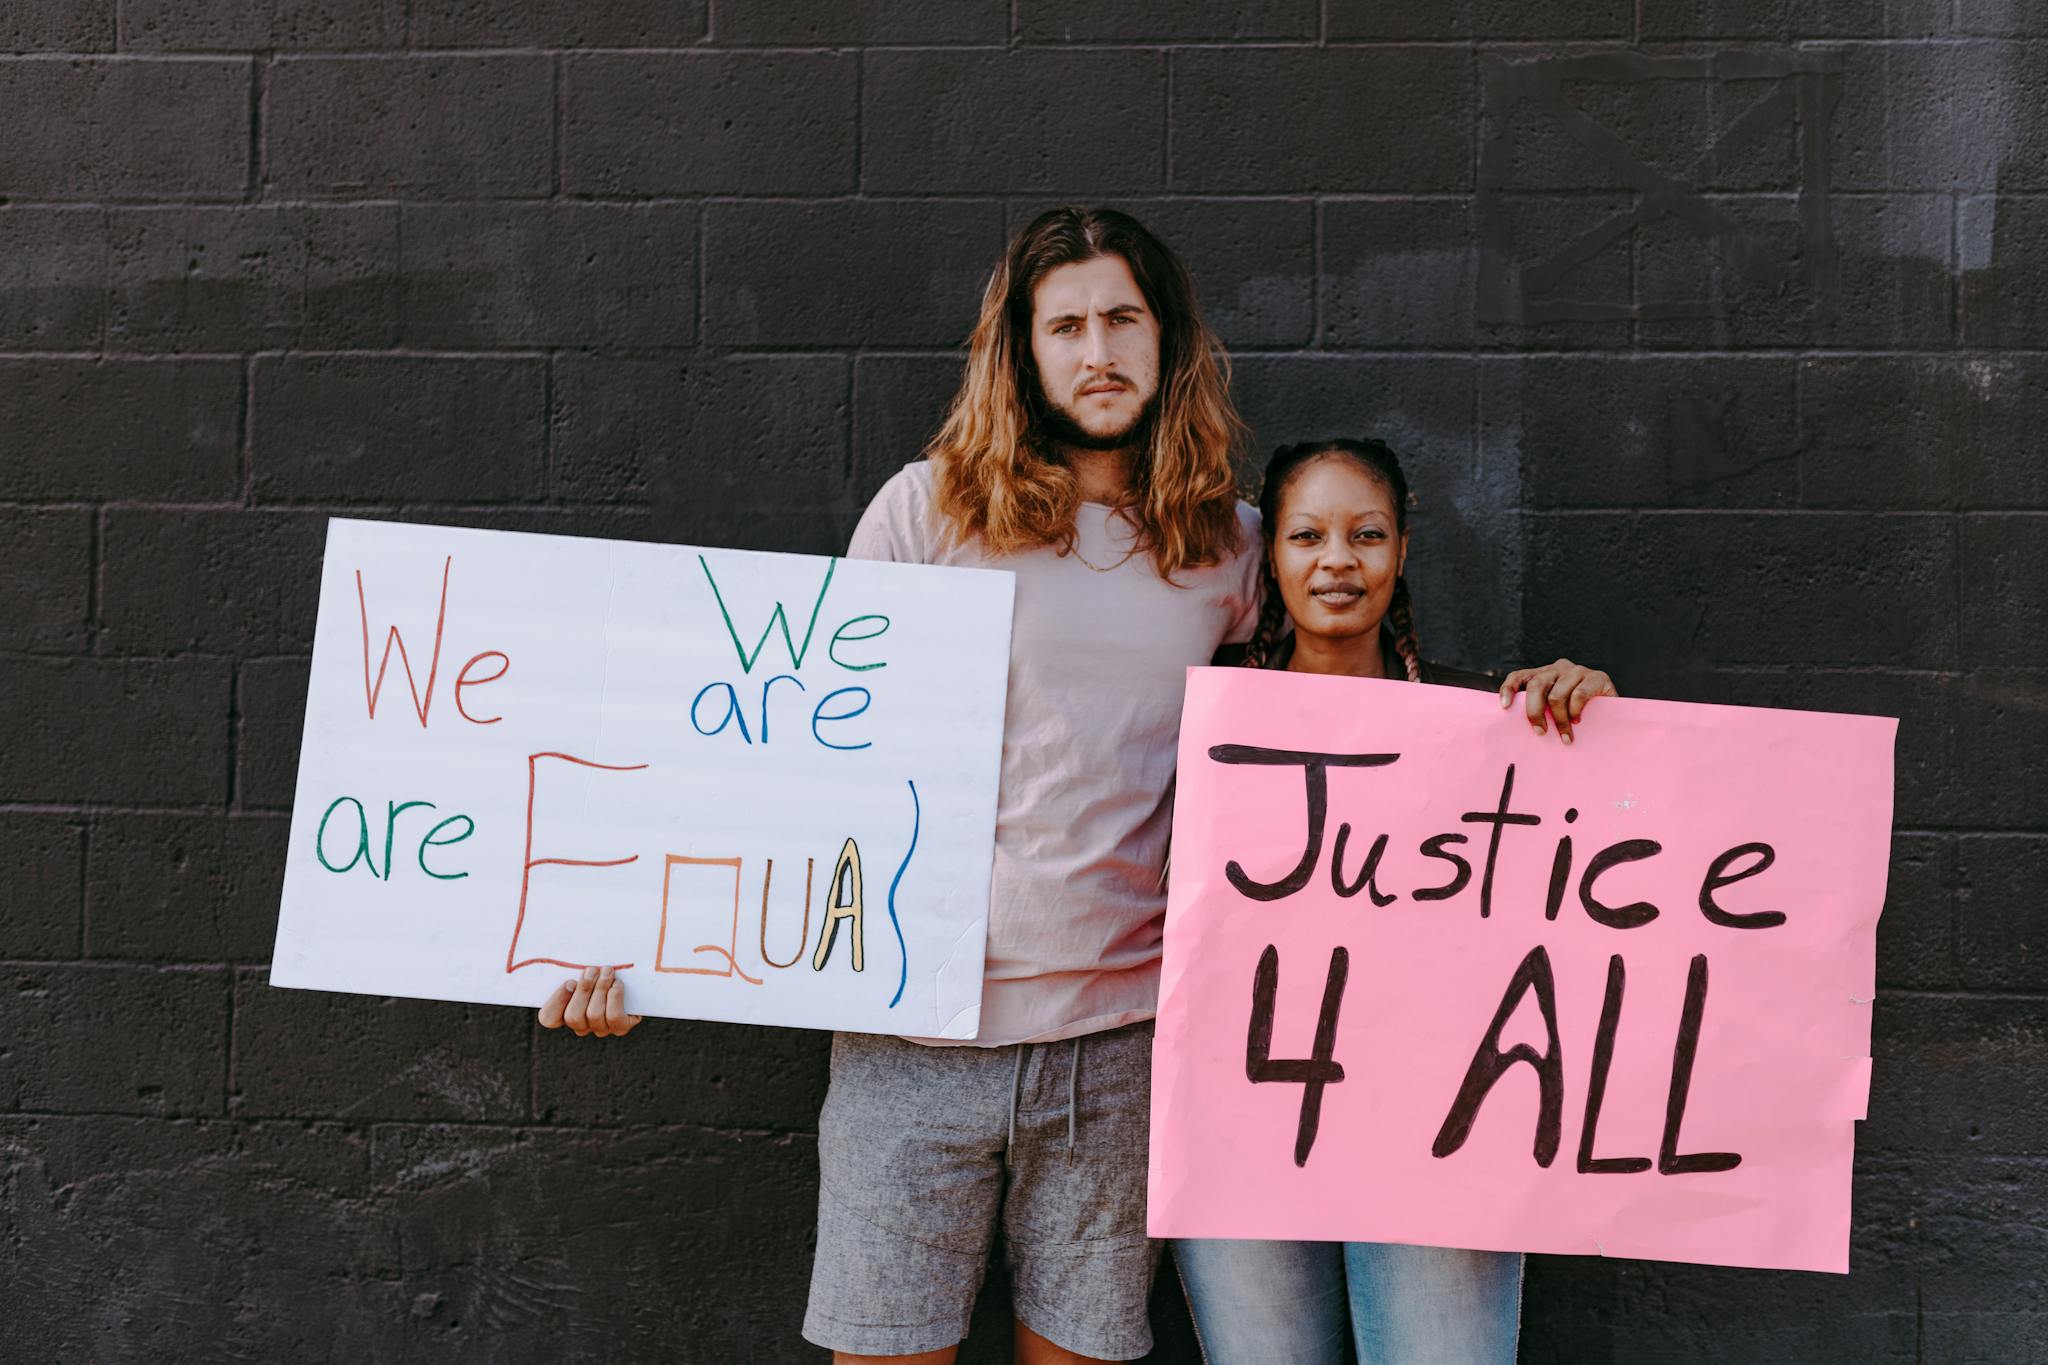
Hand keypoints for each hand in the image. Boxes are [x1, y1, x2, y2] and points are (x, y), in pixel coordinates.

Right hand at [538, 965, 642, 1037]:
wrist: (637, 980)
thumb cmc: (603, 970)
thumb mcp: (587, 968)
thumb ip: (576, 968)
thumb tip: (565, 956)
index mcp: (565, 1011)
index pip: (548, 1018)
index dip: (556, 1001)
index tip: (569, 982)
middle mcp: (582, 1025)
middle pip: (572, 1017)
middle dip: (583, 990)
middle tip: (591, 970)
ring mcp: (600, 1028)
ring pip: (594, 1014)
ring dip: (601, 988)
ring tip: (607, 971)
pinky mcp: (620, 1027)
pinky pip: (614, 1016)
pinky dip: (615, 997)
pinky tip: (617, 984)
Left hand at [1498, 658, 1617, 744]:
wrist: (1614, 713)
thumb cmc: (1578, 714)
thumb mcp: (1555, 710)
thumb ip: (1540, 710)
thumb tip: (1515, 729)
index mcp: (1544, 674)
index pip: (1519, 676)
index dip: (1509, 689)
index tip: (1504, 707)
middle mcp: (1558, 668)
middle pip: (1537, 686)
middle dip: (1535, 712)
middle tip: (1540, 732)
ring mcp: (1578, 671)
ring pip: (1557, 694)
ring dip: (1559, 720)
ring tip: (1564, 736)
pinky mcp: (1597, 677)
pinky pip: (1579, 694)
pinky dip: (1576, 711)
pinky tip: (1579, 721)